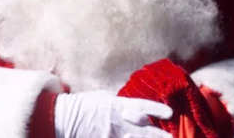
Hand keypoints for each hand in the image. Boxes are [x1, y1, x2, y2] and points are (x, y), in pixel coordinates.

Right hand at [54, 90, 172, 137]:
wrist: (62, 118)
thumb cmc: (84, 105)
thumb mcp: (104, 99)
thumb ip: (121, 104)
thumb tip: (135, 108)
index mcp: (118, 106)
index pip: (142, 106)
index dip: (156, 109)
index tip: (171, 113)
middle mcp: (117, 121)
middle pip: (142, 130)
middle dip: (158, 135)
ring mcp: (110, 134)